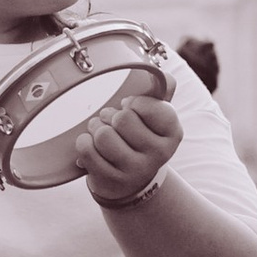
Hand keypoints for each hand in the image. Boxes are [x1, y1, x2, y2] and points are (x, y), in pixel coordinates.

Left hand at [75, 82, 182, 210]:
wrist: (131, 180)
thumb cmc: (140, 138)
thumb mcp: (155, 117)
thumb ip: (161, 92)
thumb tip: (166, 77)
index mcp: (173, 133)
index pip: (149, 106)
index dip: (134, 102)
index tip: (131, 107)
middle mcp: (159, 154)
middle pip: (122, 119)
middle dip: (111, 115)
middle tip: (111, 121)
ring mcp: (136, 170)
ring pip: (103, 135)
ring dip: (96, 128)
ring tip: (100, 132)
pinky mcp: (112, 180)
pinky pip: (87, 150)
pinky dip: (84, 142)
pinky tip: (90, 144)